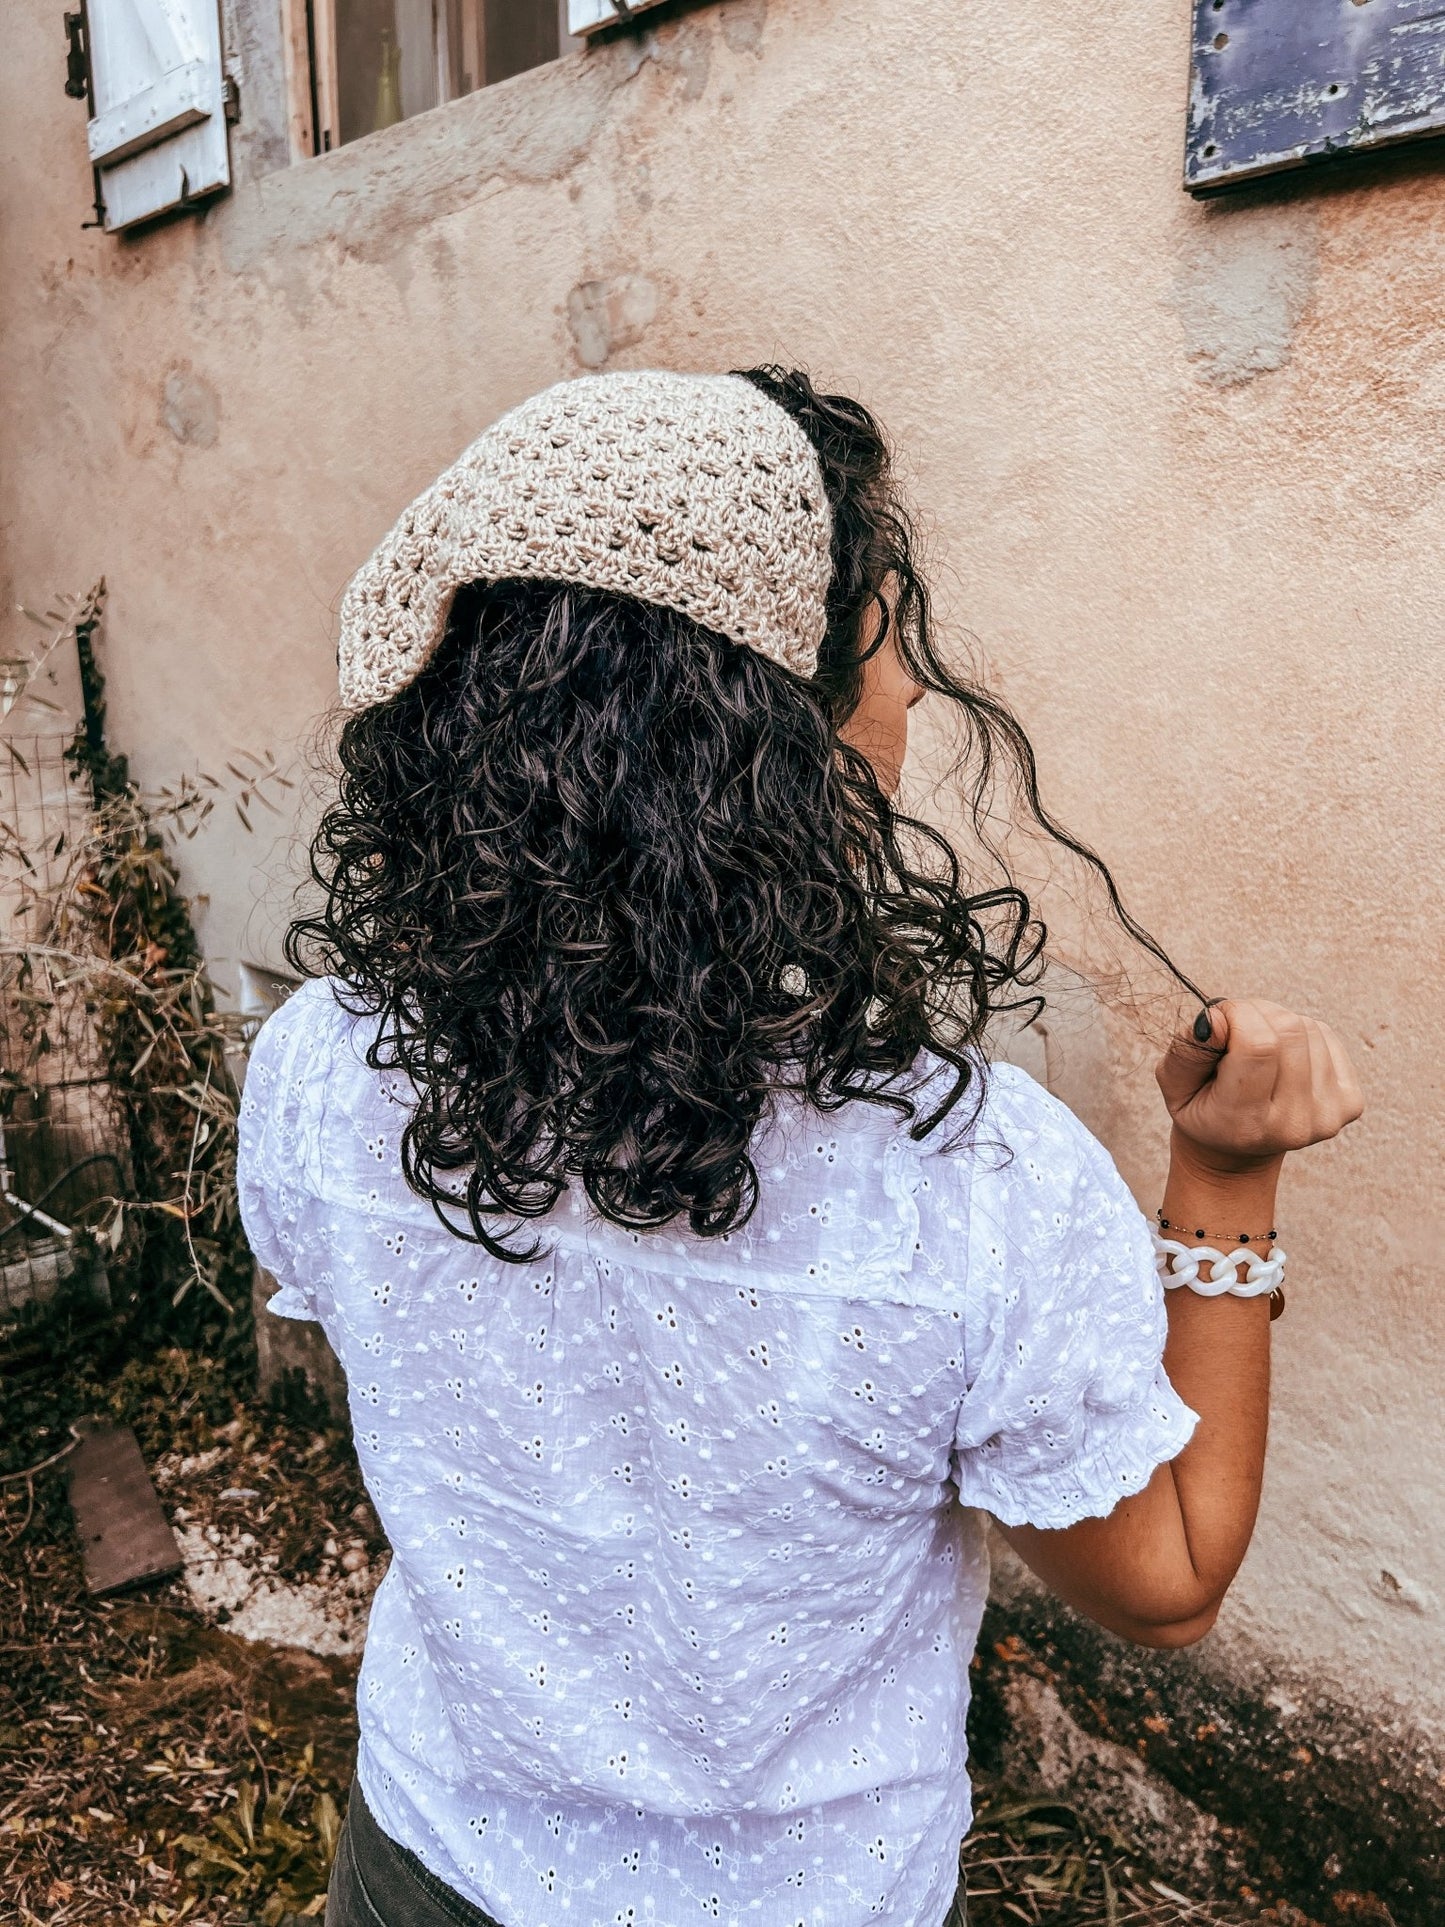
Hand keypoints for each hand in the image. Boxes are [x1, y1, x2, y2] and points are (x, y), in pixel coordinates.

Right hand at [1155, 999, 1363, 1174]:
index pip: (1259, 1047)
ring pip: (1307, 1028)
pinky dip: (1300, 1032)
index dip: (1237, 1016)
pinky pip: (1326, 1035)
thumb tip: (1219, 1018)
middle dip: (1255, 1013)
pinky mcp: (1350, 1102)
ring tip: (1256, 1047)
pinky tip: (1281, 1056)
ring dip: (1276, 1023)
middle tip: (1234, 1029)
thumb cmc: (1203, 1111)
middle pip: (1288, 1030)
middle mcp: (1294, 1124)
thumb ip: (1188, 1050)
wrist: (1238, 1150)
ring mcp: (1328, 1115)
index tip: (1220, 1023)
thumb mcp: (1174, 1085)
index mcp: (1246, 1123)